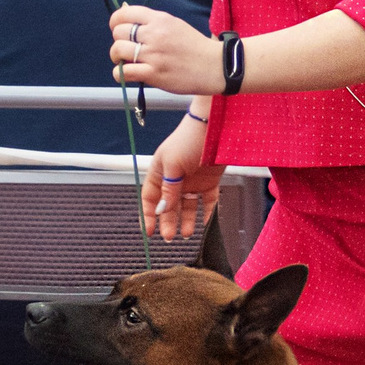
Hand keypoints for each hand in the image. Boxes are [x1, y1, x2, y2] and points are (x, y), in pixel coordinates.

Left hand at [109, 5, 219, 96]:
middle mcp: (154, 34)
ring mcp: (153, 54)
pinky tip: (129, 74)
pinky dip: (120, 74)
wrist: (215, 66)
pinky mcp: (153, 74)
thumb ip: (153, 23)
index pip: (125, 13)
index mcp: (160, 19)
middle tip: (126, 49)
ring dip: (117, 57)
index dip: (116, 22)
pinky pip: (123, 72)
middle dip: (118, 41)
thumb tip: (128, 24)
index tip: (119, 30)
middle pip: (118, 32)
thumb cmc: (195, 47)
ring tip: (125, 62)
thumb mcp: (175, 25)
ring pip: (117, 50)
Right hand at [145, 109, 222, 238]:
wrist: (215, 127)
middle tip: (169, 237)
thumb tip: (163, 209)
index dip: (148, 215)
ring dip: (186, 220)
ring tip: (186, 234)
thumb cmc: (188, 140)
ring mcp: (192, 180)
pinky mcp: (209, 181)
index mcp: (160, 172)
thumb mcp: (172, 165)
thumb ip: (168, 190)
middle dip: (168, 222)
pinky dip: (207, 213)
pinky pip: (207, 201)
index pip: (150, 198)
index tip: (149, 232)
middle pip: (169, 205)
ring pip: (187, 206)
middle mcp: (175, 178)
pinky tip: (205, 224)